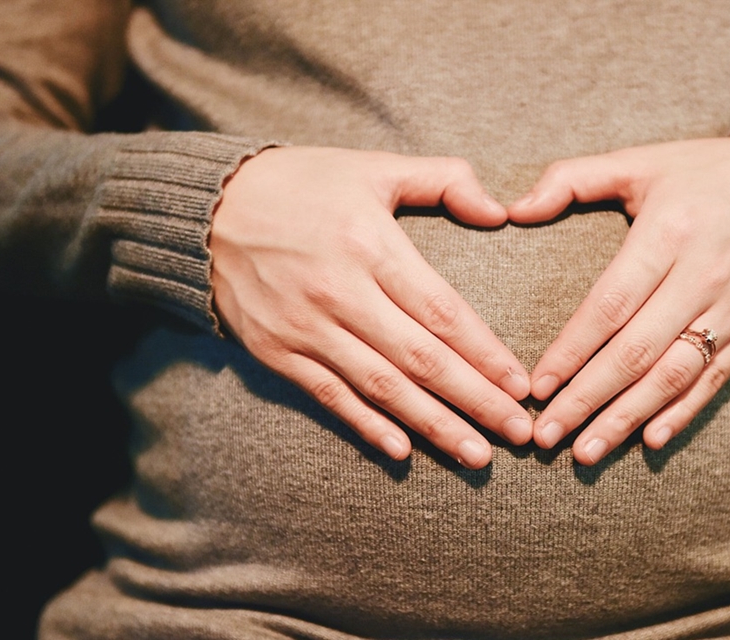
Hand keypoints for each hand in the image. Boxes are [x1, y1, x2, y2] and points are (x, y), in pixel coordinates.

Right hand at [210, 147, 531, 468]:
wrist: (207, 210)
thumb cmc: (302, 184)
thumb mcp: (373, 167)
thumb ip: (442, 180)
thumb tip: (500, 211)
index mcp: (369, 244)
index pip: (442, 311)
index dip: (485, 353)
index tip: (522, 385)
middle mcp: (339, 292)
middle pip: (421, 359)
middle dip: (476, 400)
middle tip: (520, 433)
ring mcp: (305, 328)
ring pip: (382, 388)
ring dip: (434, 425)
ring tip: (478, 455)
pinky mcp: (278, 352)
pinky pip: (330, 397)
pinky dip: (367, 426)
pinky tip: (403, 451)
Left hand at [507, 136, 729, 464]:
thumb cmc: (710, 173)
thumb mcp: (643, 161)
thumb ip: (572, 179)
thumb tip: (514, 209)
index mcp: (668, 233)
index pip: (610, 304)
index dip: (571, 350)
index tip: (536, 386)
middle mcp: (702, 277)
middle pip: (635, 352)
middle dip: (586, 399)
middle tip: (546, 435)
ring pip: (672, 376)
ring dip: (626, 419)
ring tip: (585, 453)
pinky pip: (714, 381)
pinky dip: (682, 414)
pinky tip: (649, 441)